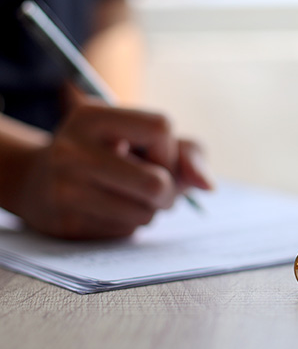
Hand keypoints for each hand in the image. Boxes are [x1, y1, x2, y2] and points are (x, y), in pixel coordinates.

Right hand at [15, 104, 211, 239]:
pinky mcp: (64, 222)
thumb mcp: (144, 139)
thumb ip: (188, 154)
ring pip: (144, 213)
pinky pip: (123, 232)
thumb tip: (207, 186)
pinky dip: (129, 225)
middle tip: (157, 190)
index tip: (155, 157)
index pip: (161, 127)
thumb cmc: (110, 155)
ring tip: (129, 198)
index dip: (169, 149)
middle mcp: (71, 149)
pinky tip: (109, 211)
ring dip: (150, 211)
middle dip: (168, 192)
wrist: (39, 181)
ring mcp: (64, 188)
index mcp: (92, 116)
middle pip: (155, 182)